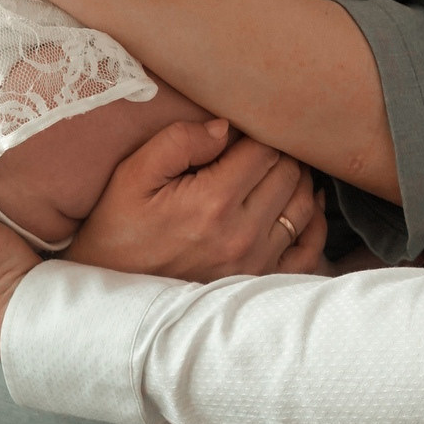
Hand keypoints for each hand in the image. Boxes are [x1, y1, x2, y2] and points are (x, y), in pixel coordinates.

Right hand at [67, 117, 326, 280]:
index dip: (255, 132)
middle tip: (258, 148)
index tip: (239, 133)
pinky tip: (303, 205)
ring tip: (279, 170)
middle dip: (279, 153)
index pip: (264, 150)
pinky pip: (308, 250)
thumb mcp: (132, 175)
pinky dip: (313, 223)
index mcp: (213, 202)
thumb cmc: (118, 229)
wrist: (111, 296)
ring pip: (303, 206)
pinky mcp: (260, 282)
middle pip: (289, 174)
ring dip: (298, 182)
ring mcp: (256, 262)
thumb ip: (179, 141)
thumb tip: (226, 127)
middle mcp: (243, 234)